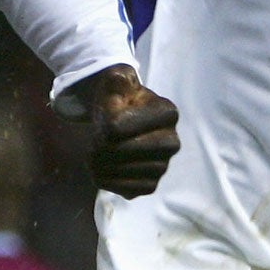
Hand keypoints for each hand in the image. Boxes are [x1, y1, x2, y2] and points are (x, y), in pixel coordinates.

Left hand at [67, 65, 178, 198]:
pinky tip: (103, 170)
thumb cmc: (119, 99)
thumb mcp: (117, 81)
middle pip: (121, 151)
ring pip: (123, 172)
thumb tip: (122, 84)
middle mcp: (172, 142)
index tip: (107, 118)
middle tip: (97, 139)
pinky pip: (127, 191)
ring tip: (96, 154)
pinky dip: (108, 182)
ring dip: (100, 165)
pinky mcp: (151, 185)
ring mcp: (163, 166)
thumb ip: (118, 79)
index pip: (118, 127)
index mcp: (168, 113)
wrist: (119, 119)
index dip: (103, 124)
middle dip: (100, 146)